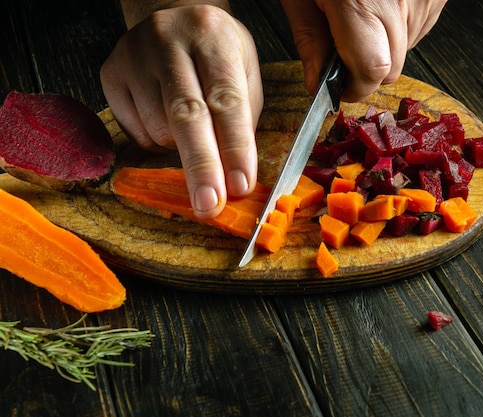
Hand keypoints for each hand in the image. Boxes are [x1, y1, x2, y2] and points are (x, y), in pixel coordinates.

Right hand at [101, 4, 262, 219]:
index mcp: (213, 37)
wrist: (171, 15)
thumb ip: (242, 121)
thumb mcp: (244, 73)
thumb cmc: (216, 52)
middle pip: (186, 115)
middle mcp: (169, 40)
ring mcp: (134, 56)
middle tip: (209, 204)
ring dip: (180, 148)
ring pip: (158, 129)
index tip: (240, 186)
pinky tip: (165, 119)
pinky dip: (156, 140)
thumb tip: (235, 180)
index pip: (227, 100)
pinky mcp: (110, 73)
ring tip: (190, 127)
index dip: (234, 147)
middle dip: (201, 167)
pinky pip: (135, 130)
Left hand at [280, 0, 446, 100]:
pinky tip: (381, 2)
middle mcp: (399, 0)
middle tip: (344, 47)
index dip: (355, 86)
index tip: (339, 85)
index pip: (373, 71)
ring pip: (407, 48)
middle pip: (392, 67)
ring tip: (362, 11)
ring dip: (383, 44)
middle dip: (366, 68)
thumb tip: (317, 82)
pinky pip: (421, 26)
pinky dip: (400, 25)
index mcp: (359, 3)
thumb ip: (310, 38)